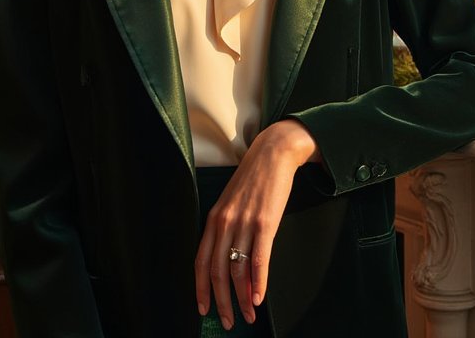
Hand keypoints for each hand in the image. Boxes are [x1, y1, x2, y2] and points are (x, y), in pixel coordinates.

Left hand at [195, 119, 318, 329]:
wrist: (273, 153)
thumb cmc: (254, 179)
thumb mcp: (232, 202)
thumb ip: (227, 229)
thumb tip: (229, 263)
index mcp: (214, 218)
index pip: (201, 261)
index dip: (201, 289)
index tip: (204, 309)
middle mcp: (225, 222)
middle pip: (218, 272)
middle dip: (222, 302)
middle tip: (228, 321)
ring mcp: (245, 223)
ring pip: (238, 270)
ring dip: (242, 298)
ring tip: (248, 313)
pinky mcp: (265, 223)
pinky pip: (259, 259)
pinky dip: (258, 282)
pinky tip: (259, 297)